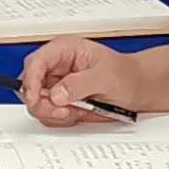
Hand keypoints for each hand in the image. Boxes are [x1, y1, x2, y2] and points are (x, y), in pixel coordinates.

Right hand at [17, 37, 142, 125]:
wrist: (139, 88)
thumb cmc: (127, 74)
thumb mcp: (106, 77)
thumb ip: (79, 84)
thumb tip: (57, 93)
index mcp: (65, 50)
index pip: (36, 62)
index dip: (31, 82)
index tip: (35, 99)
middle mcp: (57, 65)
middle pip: (30, 84)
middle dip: (43, 102)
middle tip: (62, 111)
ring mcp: (57, 83)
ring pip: (37, 102)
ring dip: (53, 113)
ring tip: (75, 111)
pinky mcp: (61, 99)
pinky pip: (48, 112)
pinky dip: (60, 118)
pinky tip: (77, 113)